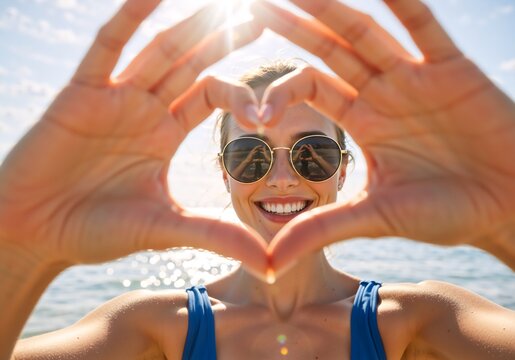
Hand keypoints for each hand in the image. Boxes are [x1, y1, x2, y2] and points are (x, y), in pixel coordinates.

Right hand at [0, 0, 268, 277]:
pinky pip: (106, 47)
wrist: (35, 235)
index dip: (240, 97)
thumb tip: (268, 262)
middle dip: (223, 39)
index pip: (211, 96)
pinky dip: (128, 18)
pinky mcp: (80, 93)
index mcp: (165, 134)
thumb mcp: (165, 229)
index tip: (264, 113)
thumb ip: (215, 235)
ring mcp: (114, 97)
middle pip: (192, 64)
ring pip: (158, 51)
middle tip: (262, 15)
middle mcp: (144, 109)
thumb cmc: (96, 232)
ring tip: (223, 0)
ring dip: (189, 25)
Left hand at [251, 0, 514, 273]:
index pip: (311, 88)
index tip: (254, 113)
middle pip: (329, 51)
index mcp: (361, 121)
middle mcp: (382, 94)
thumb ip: (321, 230)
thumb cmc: (445, 214)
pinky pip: (425, 28)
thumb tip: (268, 263)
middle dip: (294, 27)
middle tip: (256, 4)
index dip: (281, 92)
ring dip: (333, 9)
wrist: (508, 208)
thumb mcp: (373, 218)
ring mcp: (415, 78)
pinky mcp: (453, 70)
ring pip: (366, 34)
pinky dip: (405, 5)